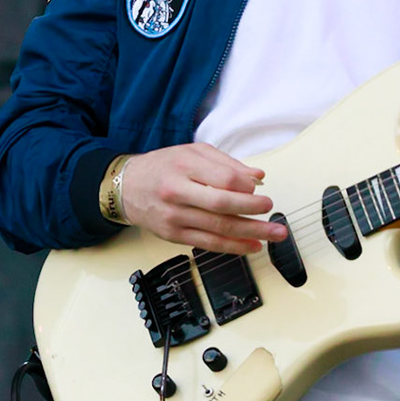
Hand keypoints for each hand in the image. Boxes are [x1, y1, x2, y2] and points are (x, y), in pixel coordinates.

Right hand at [116, 143, 283, 255]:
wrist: (126, 187)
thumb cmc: (162, 167)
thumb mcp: (192, 153)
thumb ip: (226, 164)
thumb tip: (257, 177)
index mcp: (184, 167)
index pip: (223, 179)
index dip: (246, 186)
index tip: (259, 189)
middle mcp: (177, 193)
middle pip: (222, 206)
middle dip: (253, 212)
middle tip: (272, 213)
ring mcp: (175, 217)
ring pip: (218, 229)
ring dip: (250, 234)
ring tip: (272, 234)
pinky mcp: (174, 236)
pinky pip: (208, 244)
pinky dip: (232, 247)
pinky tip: (251, 246)